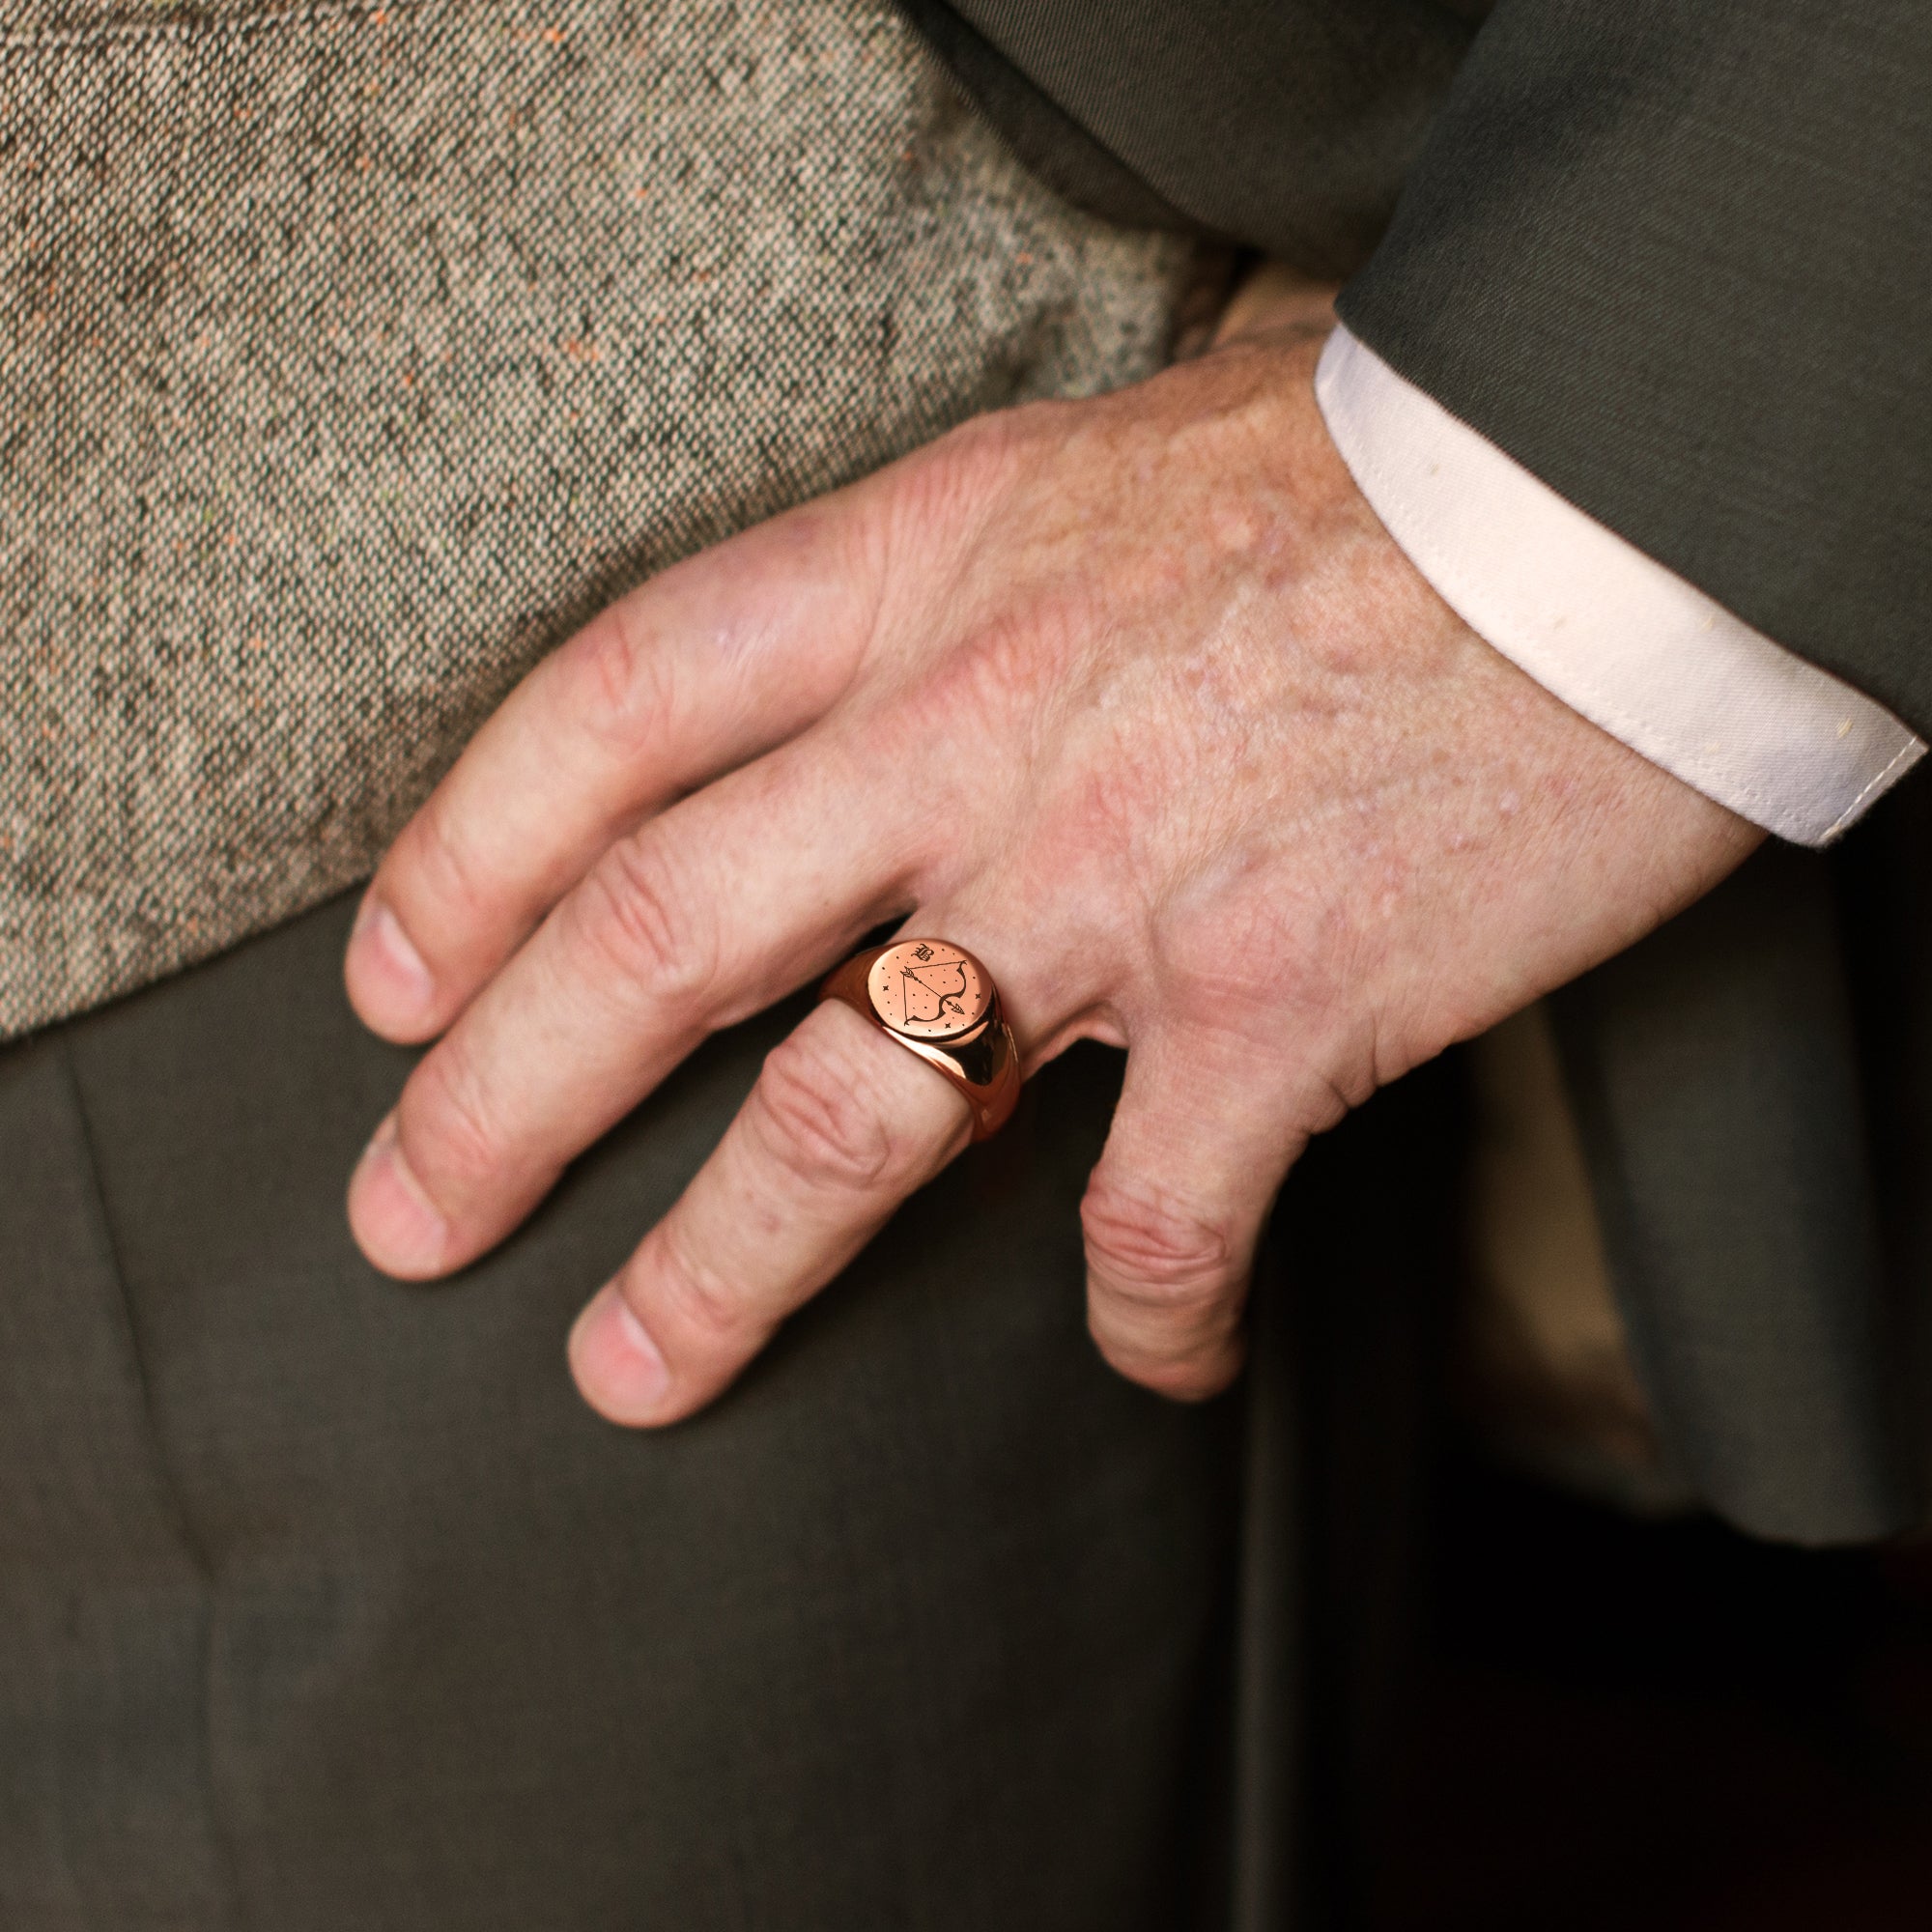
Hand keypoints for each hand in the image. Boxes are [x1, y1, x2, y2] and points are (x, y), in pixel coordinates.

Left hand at [343, 280, 1758, 1424]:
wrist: (1617, 504)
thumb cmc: (1368, 475)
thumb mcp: (1106, 465)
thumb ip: (964, 577)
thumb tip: (891, 677)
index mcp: (925, 569)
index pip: (614, 709)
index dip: (468, 852)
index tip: (395, 980)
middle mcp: (978, 732)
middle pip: (660, 935)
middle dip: (504, 1099)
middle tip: (410, 1220)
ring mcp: (1117, 883)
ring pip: (850, 1116)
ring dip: (722, 1268)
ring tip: (632, 1373)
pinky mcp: (1278, 1009)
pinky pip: (1158, 1220)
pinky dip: (1142, 1317)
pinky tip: (1143, 1360)